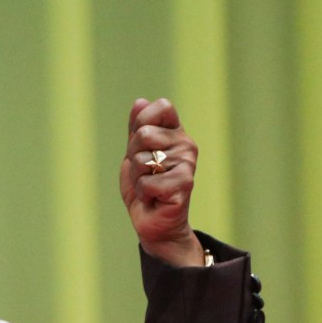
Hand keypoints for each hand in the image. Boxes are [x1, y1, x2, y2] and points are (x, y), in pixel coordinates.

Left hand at [119, 98, 203, 266]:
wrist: (153, 221)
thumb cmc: (145, 186)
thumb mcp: (135, 153)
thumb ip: (136, 128)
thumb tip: (139, 101)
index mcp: (176, 132)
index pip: (161, 106)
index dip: (141, 124)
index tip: (142, 145)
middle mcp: (186, 144)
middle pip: (143, 135)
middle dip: (134, 157)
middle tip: (144, 172)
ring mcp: (187, 164)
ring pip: (142, 160)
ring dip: (137, 177)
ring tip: (150, 186)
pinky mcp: (184, 185)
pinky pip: (147, 182)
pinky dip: (144, 193)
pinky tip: (155, 198)